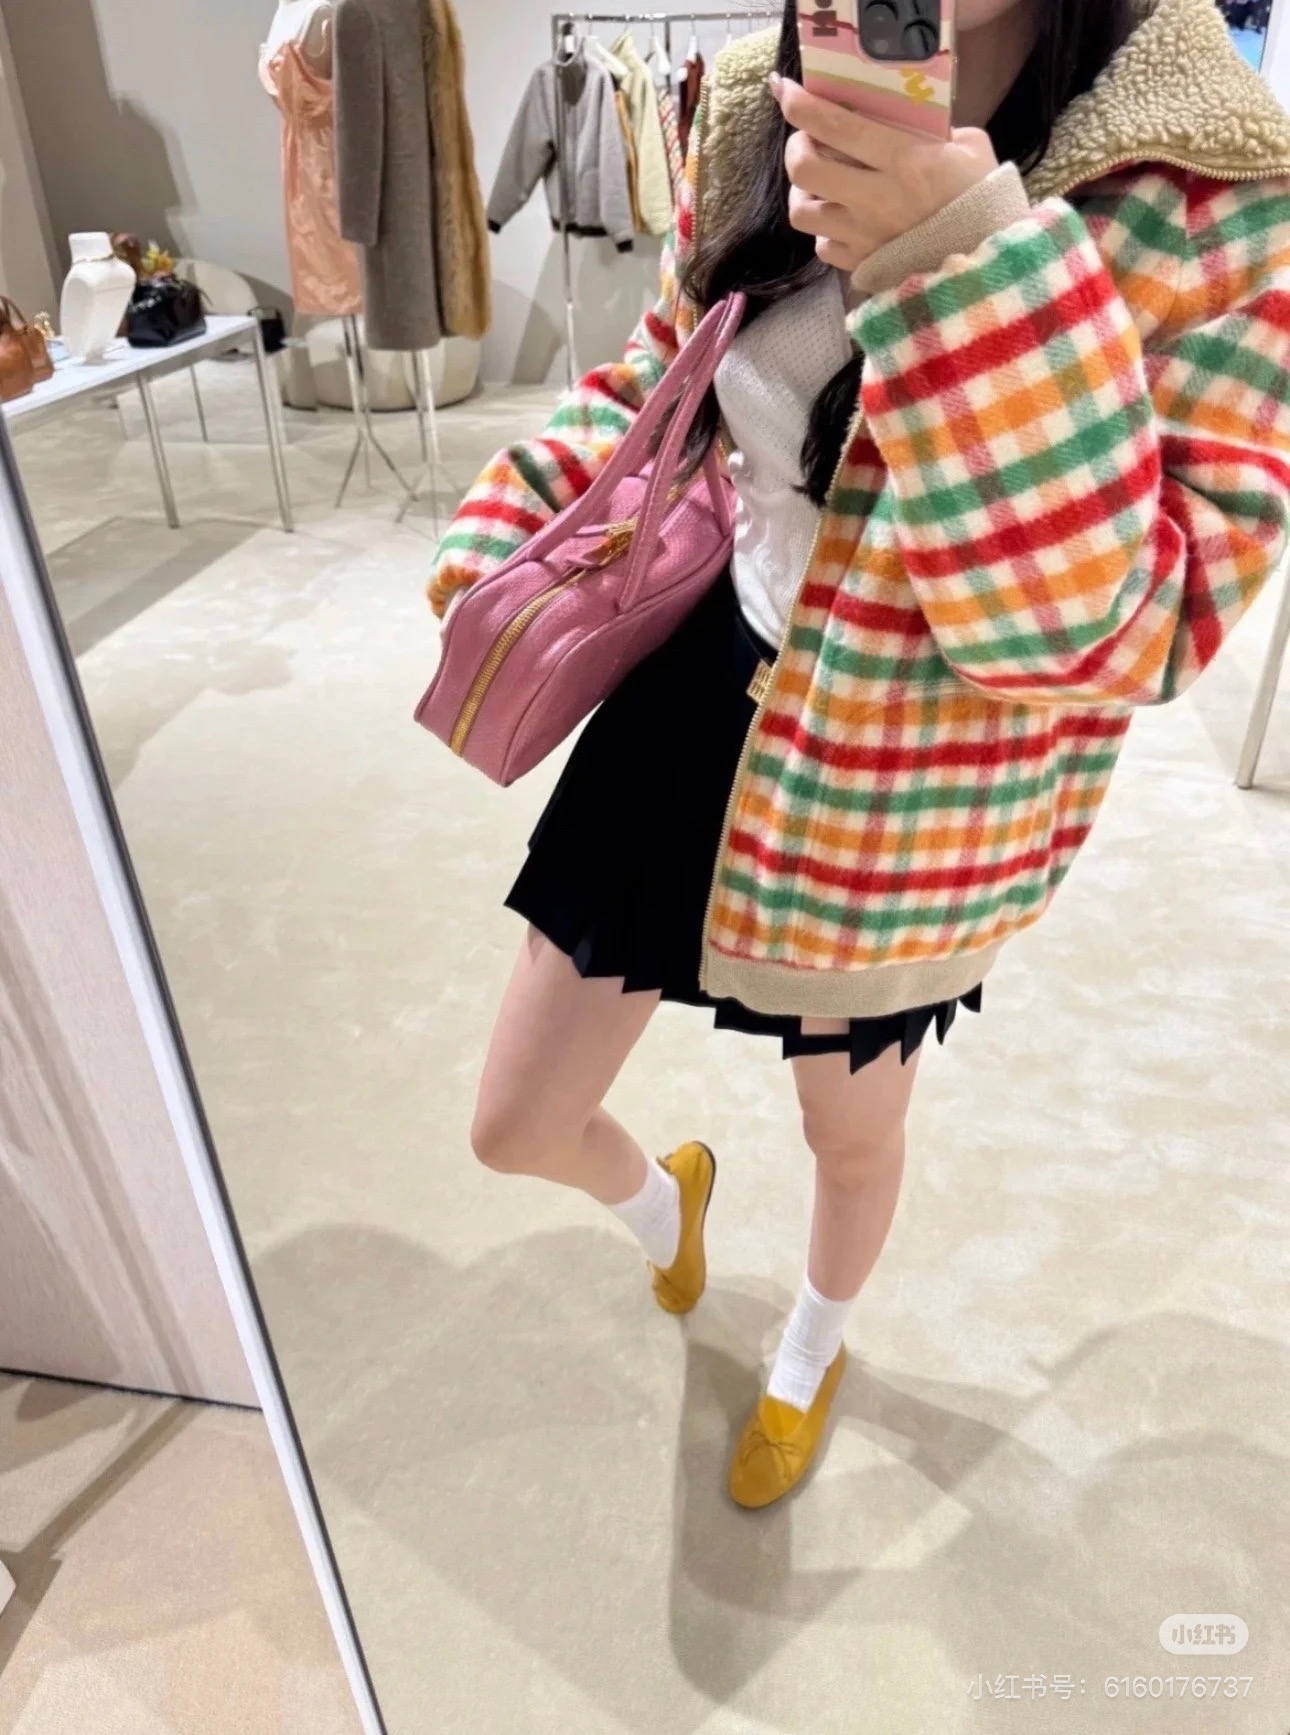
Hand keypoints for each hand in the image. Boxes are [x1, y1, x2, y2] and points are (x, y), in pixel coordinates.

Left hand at [771, 74, 998, 274]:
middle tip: (807, 139)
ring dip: (803, 191)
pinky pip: (822, 245)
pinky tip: (838, 218)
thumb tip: (904, 115)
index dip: (802, 106)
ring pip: (802, 210)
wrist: (985, 264)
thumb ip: (935, 129)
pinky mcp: (861, 264)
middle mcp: (875, 197)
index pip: (837, 126)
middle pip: (804, 168)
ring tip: (818, 183)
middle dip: (796, 147)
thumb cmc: (979, 200)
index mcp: (904, 160)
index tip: (785, 90)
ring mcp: (864, 235)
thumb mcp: (970, 149)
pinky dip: (823, 229)